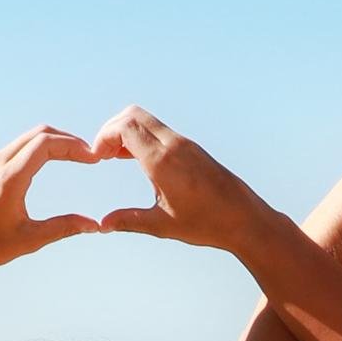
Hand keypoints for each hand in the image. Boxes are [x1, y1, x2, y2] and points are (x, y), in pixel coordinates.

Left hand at [0, 125, 102, 272]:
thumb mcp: (29, 239)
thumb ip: (63, 228)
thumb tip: (93, 225)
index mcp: (10, 178)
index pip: (46, 144)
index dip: (73, 147)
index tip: (92, 158)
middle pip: (38, 134)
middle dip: (67, 140)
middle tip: (87, 154)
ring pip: (26, 139)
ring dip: (52, 142)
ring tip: (72, 157)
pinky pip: (15, 148)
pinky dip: (37, 148)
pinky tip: (47, 163)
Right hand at [91, 107, 285, 253]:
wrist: (245, 220)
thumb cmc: (206, 223)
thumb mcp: (162, 225)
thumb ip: (129, 221)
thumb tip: (102, 225)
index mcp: (162, 161)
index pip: (125, 127)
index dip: (103, 137)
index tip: (96, 157)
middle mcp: (174, 145)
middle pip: (133, 115)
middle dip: (111, 129)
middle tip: (101, 154)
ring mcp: (185, 144)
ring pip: (147, 120)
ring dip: (127, 132)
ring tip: (114, 157)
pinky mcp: (192, 149)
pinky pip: (160, 131)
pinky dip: (142, 137)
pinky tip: (136, 159)